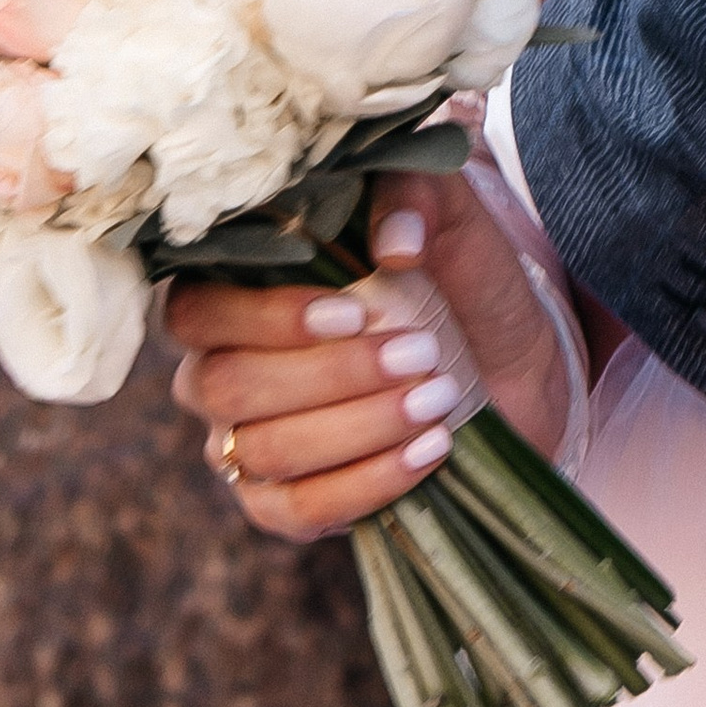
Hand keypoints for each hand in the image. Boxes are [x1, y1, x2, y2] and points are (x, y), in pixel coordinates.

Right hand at [167, 165, 573, 546]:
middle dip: (331, 374)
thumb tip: (393, 243)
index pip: (193, 310)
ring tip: (436, 400)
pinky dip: (367, 482)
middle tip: (420, 355)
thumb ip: (417, 195)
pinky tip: (428, 449)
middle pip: (228, 386)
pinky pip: (297, 512)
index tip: (355, 310)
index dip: (264, 317)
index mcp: (236, 290)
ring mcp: (243, 445)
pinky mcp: (281, 505)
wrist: (512, 366)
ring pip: (267, 450)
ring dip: (360, 426)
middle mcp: (219, 370)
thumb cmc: (460, 278)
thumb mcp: (452, 217)